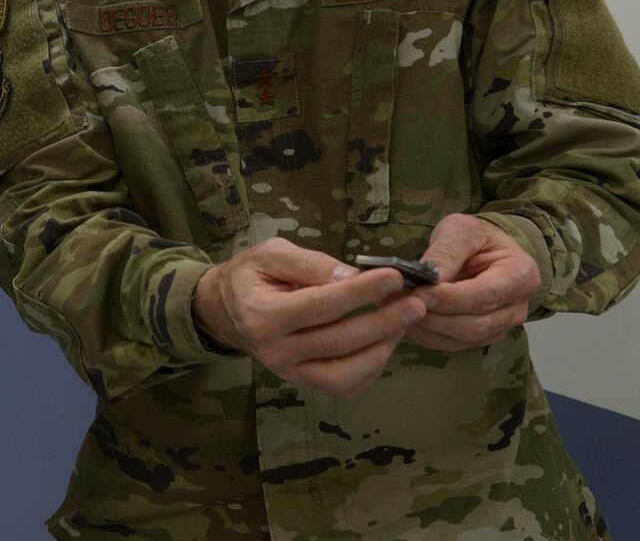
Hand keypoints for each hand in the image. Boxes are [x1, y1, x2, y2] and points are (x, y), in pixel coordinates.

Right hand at [193, 238, 426, 397]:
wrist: (223, 311)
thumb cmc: (249, 276)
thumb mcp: (270, 253)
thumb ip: (310, 263)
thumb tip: (352, 276)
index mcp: (263, 315)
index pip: (321, 305)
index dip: (361, 292)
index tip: (394, 277)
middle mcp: (276, 351)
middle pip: (339, 341)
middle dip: (384, 320)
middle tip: (416, 302)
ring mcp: (289, 372)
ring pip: (345, 373)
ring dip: (382, 348)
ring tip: (405, 322)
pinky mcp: (303, 382)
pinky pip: (344, 386)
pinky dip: (371, 369)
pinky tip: (385, 343)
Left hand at [407, 213, 541, 351]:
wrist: (483, 250)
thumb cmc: (476, 237)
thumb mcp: (461, 230)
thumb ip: (447, 252)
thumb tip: (428, 278)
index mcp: (521, 275)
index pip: (487, 294)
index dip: (452, 298)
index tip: (421, 292)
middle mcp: (516, 307)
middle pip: (476, 324)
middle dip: (436, 315)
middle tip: (403, 301)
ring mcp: (501, 326)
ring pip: (463, 338)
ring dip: (429, 327)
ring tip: (399, 308)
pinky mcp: (482, 337)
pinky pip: (453, 345)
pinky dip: (427, 335)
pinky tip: (407, 319)